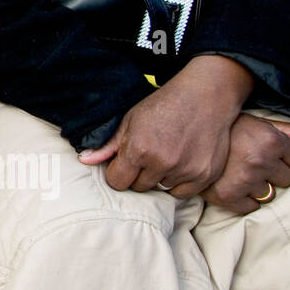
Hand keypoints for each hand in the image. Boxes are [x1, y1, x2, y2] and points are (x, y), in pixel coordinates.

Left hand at [79, 55, 254, 197]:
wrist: (205, 96)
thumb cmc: (163, 105)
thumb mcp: (130, 120)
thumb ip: (108, 145)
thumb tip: (85, 161)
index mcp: (138, 149)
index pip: (117, 182)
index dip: (118, 173)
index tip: (124, 164)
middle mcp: (161, 163)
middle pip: (138, 188)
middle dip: (138, 175)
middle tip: (148, 155)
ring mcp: (185, 170)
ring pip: (160, 189)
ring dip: (160, 177)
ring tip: (167, 154)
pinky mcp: (205, 175)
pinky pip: (182, 193)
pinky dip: (179, 183)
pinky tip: (180, 162)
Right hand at [200, 114, 289, 214]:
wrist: (184, 133)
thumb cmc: (226, 128)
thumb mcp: (259, 123)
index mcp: (270, 140)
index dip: (284, 156)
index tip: (267, 152)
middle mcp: (260, 160)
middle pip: (286, 180)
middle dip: (273, 173)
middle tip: (252, 162)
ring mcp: (244, 179)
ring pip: (269, 195)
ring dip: (258, 187)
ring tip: (240, 173)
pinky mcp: (227, 195)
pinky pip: (250, 207)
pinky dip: (243, 200)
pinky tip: (232, 185)